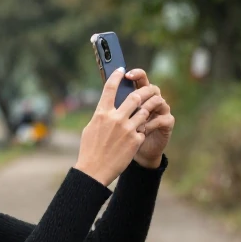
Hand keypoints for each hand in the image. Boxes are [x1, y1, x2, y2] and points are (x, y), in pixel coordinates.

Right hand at [75, 67, 151, 186]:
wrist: (94, 171)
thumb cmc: (89, 150)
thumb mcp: (90, 128)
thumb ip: (101, 116)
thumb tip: (107, 107)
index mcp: (101, 114)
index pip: (110, 88)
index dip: (117, 76)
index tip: (122, 69)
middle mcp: (115, 118)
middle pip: (135, 97)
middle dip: (144, 90)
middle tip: (148, 88)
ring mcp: (127, 129)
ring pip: (145, 111)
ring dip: (148, 108)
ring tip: (151, 107)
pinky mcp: (135, 140)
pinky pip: (143, 129)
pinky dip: (142, 130)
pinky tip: (140, 132)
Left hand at [123, 69, 173, 167]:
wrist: (137, 154)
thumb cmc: (123, 136)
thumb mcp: (115, 120)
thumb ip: (114, 107)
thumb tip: (104, 96)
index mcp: (138, 96)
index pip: (140, 79)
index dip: (135, 74)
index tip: (125, 73)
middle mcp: (151, 100)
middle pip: (151, 87)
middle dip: (143, 89)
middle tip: (134, 95)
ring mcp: (160, 111)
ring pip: (159, 100)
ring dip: (147, 107)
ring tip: (136, 117)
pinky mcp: (167, 123)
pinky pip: (162, 118)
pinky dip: (152, 124)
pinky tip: (142, 130)